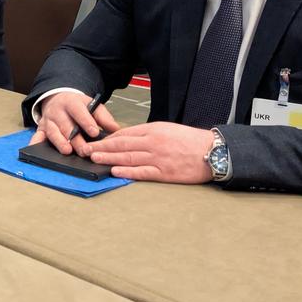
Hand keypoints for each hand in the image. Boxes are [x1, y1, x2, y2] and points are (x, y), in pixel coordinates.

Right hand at [30, 91, 120, 156]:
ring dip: (59, 142)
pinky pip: (37, 135)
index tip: (94, 132)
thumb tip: (116, 130)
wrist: (58, 99)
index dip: (86, 122)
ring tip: (67, 151)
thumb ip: (103, 117)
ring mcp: (48, 120)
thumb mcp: (92, 105)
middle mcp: (58, 111)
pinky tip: (36, 149)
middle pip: (66, 125)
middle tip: (85, 150)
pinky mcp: (40, 128)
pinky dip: (35, 142)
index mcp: (72, 102)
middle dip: (75, 139)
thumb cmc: (78, 106)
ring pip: (52, 131)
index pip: (79, 111)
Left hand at [85, 123, 215, 184]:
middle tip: (87, 149)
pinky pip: (142, 172)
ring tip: (95, 158)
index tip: (97, 140)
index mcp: (154, 130)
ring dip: (109, 159)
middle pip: (122, 145)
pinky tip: (115, 171)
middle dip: (103, 147)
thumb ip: (149, 133)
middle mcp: (153, 143)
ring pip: (128, 158)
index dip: (108, 138)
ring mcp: (158, 158)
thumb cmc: (191, 140)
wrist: (213, 152)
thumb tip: (128, 138)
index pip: (125, 133)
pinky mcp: (164, 173)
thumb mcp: (168, 129)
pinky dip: (127, 171)